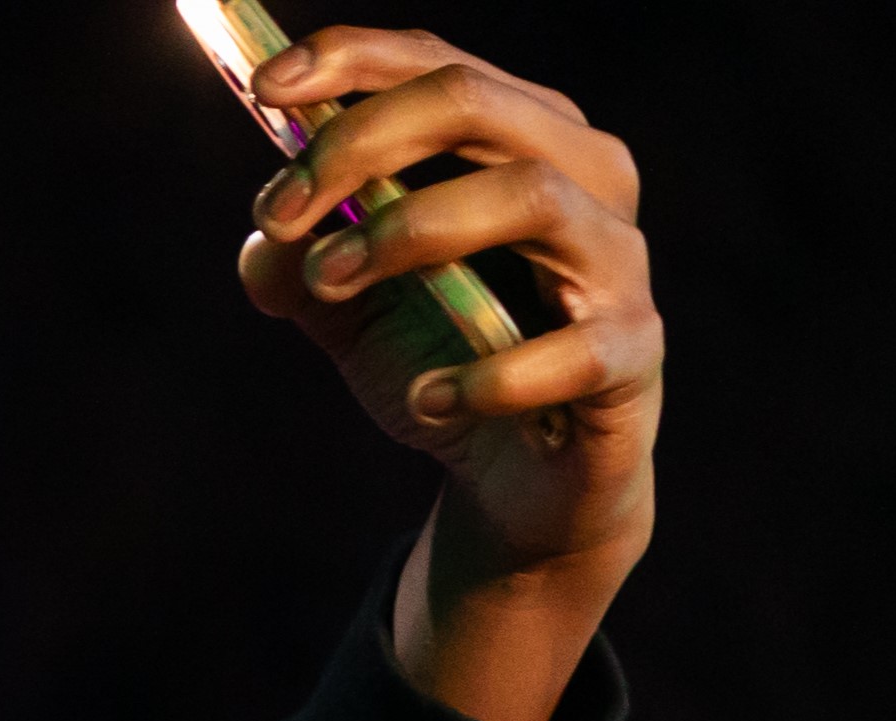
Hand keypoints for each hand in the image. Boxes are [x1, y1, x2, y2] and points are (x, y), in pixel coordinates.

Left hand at [235, 30, 660, 720]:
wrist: (524, 483)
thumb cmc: (452, 364)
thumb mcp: (357, 316)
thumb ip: (302, 270)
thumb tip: (264, 241)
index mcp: (519, 138)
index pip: (437, 63)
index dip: (350, 61)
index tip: (265, 91)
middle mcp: (582, 174)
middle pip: (473, 103)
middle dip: (360, 143)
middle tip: (279, 210)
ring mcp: (615, 258)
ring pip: (530, 195)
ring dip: (413, 230)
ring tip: (331, 284)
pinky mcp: (631, 352)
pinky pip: (569, 347)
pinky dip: (487, 373)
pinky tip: (428, 397)